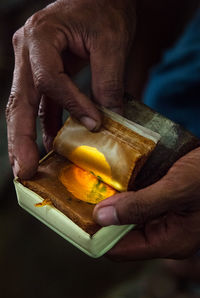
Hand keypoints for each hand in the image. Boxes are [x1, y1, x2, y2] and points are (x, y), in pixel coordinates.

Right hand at [6, 0, 135, 178]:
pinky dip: (45, 126)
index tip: (94, 124)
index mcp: (40, 36)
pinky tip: (51, 145)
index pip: (49, 80)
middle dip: (20, 140)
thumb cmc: (104, 8)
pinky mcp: (43, 75)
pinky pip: (41, 105)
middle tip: (24, 171)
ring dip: (26, 139)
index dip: (71, 104)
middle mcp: (27, 52)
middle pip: (18, 102)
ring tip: (27, 168)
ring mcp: (31, 64)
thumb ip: (108, 82)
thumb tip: (109, 121)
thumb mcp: (111, 41)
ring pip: (24, 107)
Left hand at [93, 147, 199, 259]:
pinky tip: (117, 178)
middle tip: (83, 193)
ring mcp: (166, 218)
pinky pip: (139, 202)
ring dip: (114, 201)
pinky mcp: (166, 203)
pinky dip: (127, 192)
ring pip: (129, 216)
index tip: (76, 215)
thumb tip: (101, 217)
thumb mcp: (177, 188)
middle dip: (103, 215)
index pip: (121, 249)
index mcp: (170, 241)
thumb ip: (140, 205)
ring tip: (95, 183)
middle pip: (122, 232)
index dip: (97, 235)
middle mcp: (166, 233)